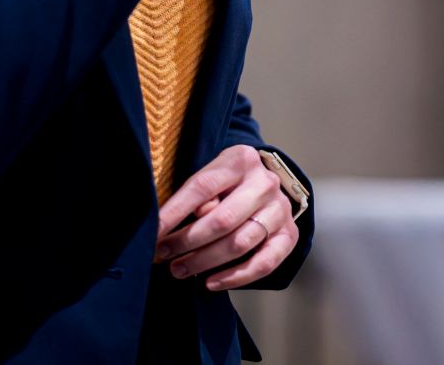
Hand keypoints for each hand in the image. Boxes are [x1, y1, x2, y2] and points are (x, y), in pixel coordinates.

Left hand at [152, 144, 297, 290]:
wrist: (265, 184)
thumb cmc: (226, 182)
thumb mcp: (211, 174)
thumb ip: (197, 194)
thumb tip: (174, 225)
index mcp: (240, 160)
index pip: (202, 186)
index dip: (175, 212)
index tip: (154, 232)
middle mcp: (265, 182)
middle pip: (223, 219)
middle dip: (187, 241)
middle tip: (163, 255)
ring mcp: (280, 209)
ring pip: (240, 243)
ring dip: (205, 261)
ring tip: (179, 270)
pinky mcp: (289, 235)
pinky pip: (264, 263)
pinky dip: (236, 277)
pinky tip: (211, 283)